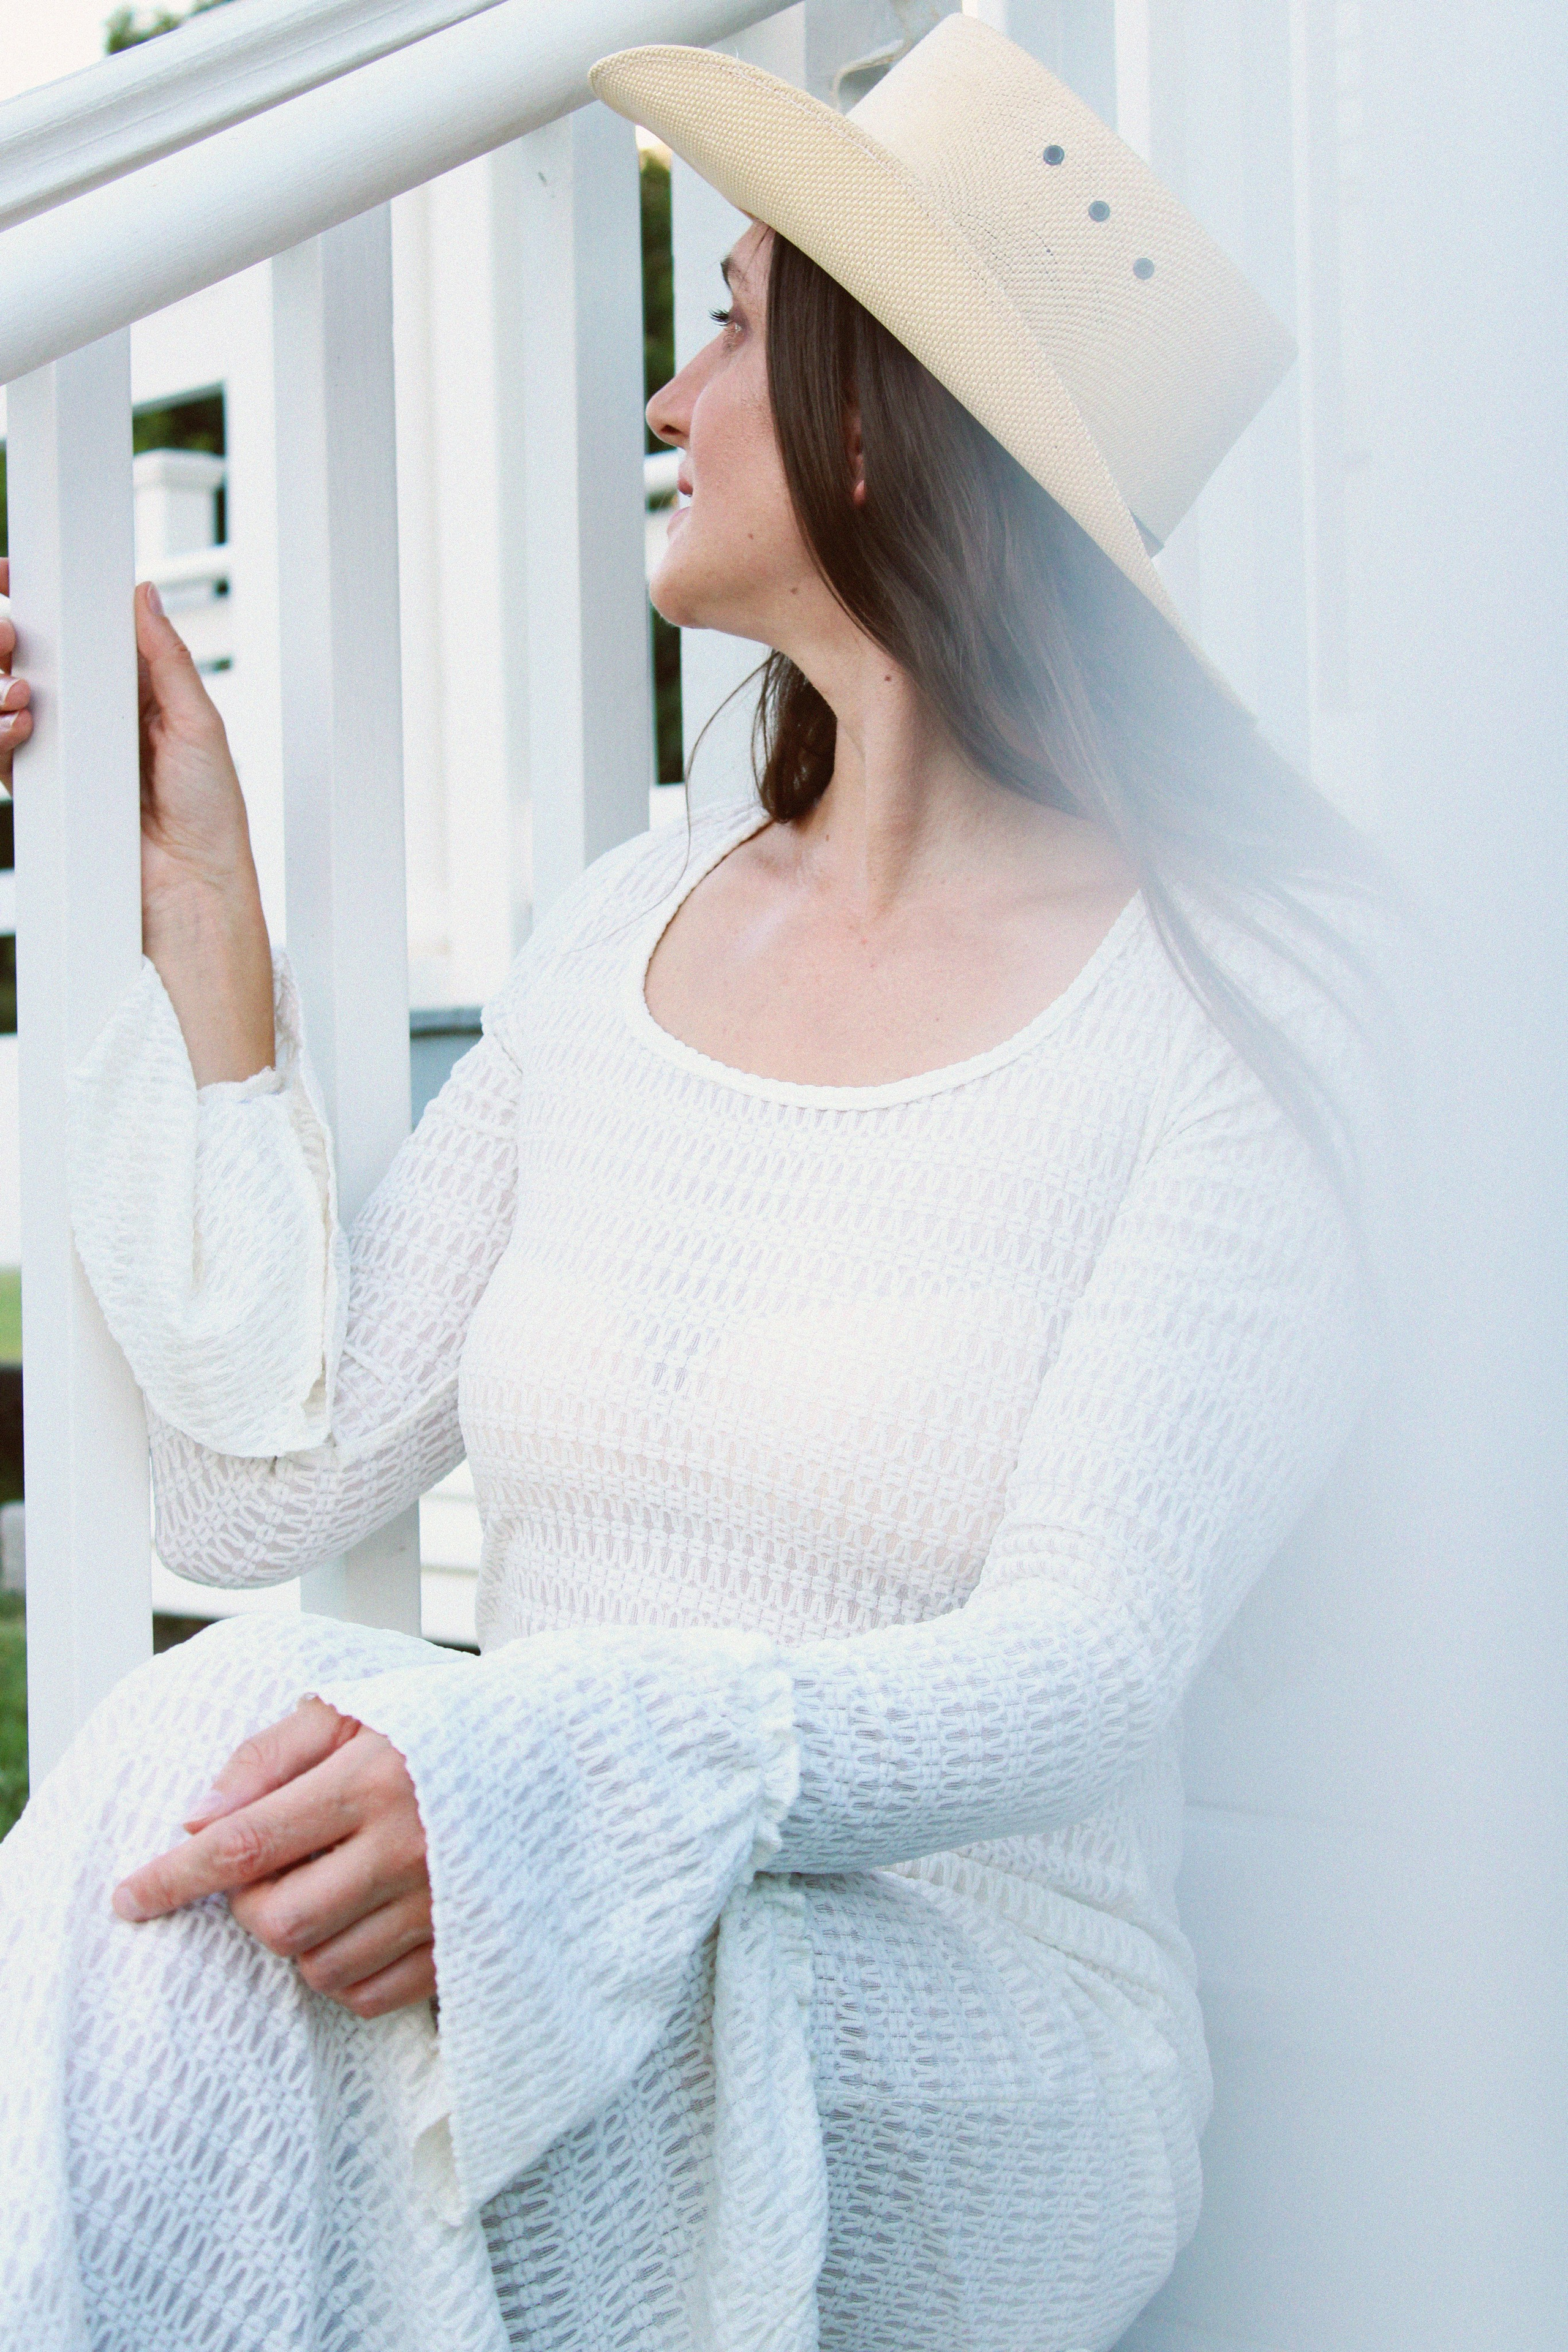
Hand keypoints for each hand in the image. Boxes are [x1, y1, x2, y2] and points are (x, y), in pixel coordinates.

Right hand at [0, 568, 273, 1078]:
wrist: (192, 890)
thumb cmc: (211, 815)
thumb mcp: (199, 725)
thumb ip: (166, 660)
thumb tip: (142, 594)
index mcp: (136, 692)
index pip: (81, 632)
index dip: (45, 602)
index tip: (11, 572)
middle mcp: (98, 717)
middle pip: (35, 660)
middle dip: (9, 640)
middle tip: (7, 634)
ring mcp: (67, 753)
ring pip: (8, 701)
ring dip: (0, 685)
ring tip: (20, 695)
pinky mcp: (47, 790)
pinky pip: (4, 753)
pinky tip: (16, 727)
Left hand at [112, 1697, 436, 2019]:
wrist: (547, 1750)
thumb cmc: (433, 1724)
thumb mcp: (349, 1710)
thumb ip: (267, 1756)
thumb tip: (195, 1821)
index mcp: (373, 1779)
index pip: (246, 1842)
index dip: (175, 1877)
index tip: (127, 1898)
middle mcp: (409, 1848)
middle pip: (276, 1921)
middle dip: (247, 1903)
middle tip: (267, 1867)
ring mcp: (440, 1905)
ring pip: (317, 1965)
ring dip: (297, 1935)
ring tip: (323, 1883)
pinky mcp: (461, 1947)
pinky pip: (366, 1995)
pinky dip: (339, 1970)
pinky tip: (354, 1920)